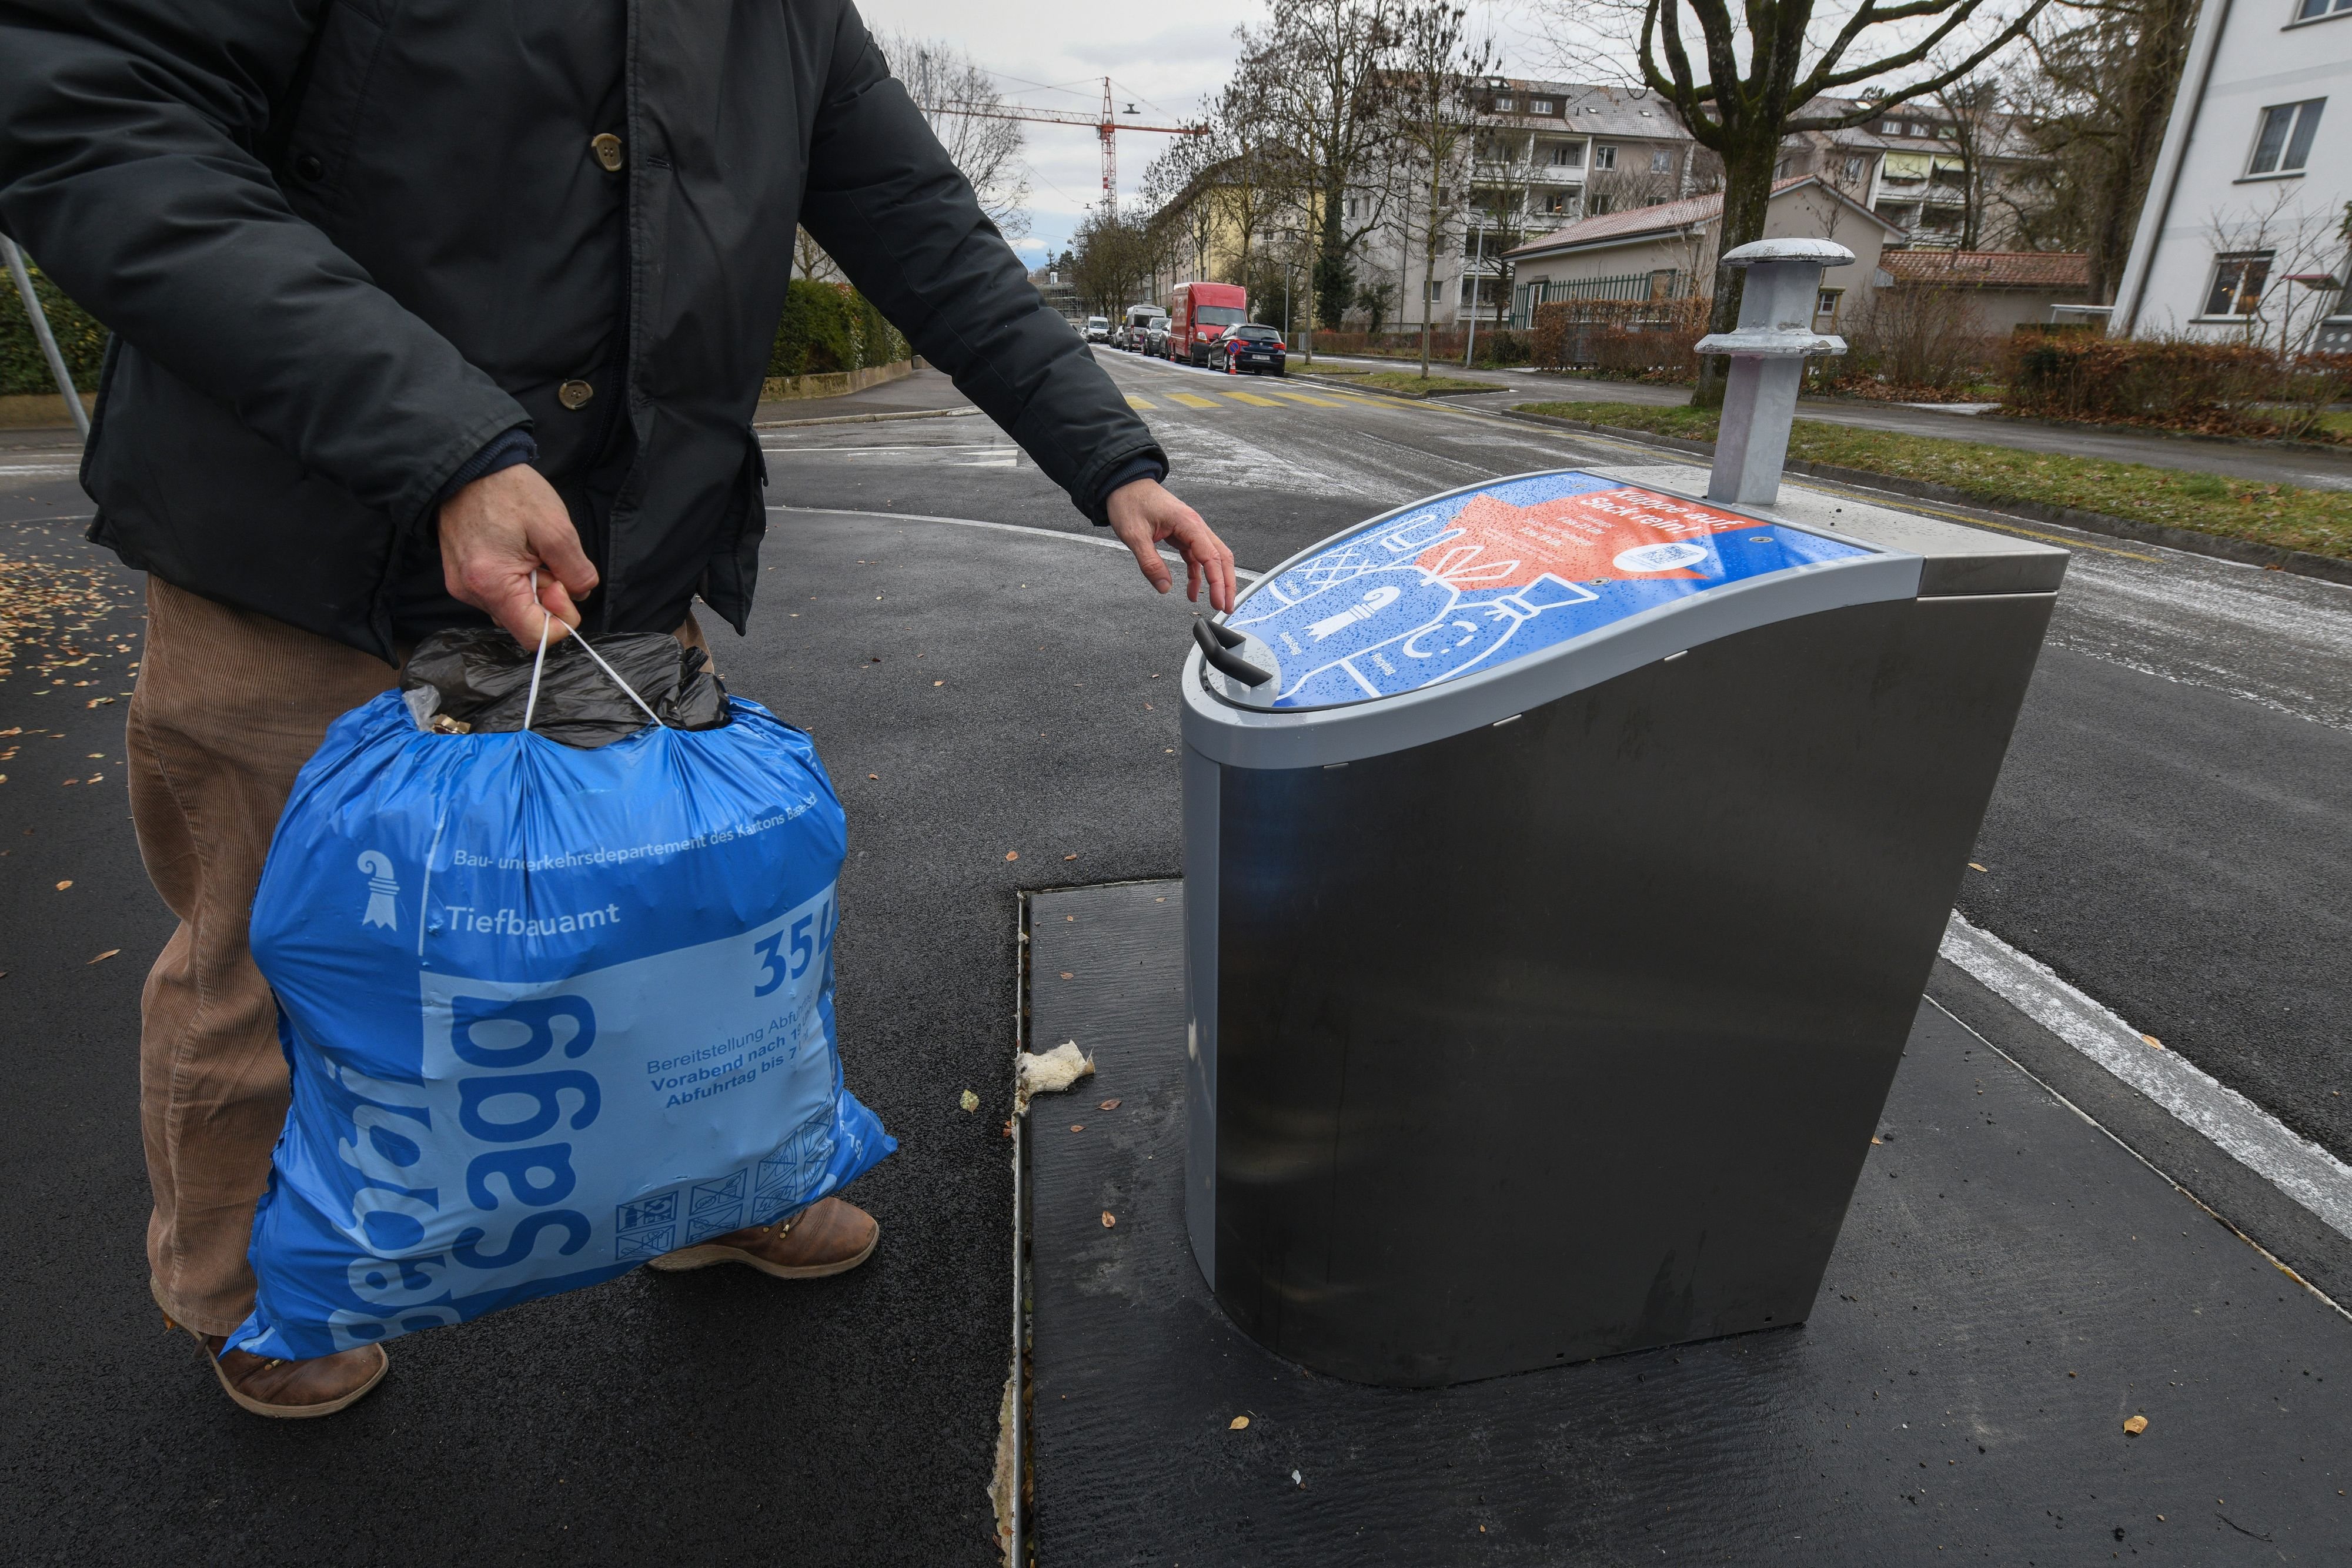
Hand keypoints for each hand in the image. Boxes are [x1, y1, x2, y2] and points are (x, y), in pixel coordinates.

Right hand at [438, 465, 598, 643]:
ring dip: (533, 586)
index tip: (563, 584)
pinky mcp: (463, 575)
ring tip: (530, 549)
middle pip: (524, 622)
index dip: (560, 619)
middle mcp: (470, 592)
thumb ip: (576, 570)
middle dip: (547, 597)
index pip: (535, 636)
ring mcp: (463, 584)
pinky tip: (517, 549)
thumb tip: (581, 595)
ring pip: (514, 607)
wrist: (470, 464)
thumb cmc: (509, 490)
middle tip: (547, 558)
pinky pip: (500, 591)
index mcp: (491, 584)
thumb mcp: (556, 527)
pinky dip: (517, 577)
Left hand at [1105, 477, 1237, 614]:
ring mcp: (1190, 530)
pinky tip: (1192, 590)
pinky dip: (1198, 575)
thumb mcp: (1134, 535)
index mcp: (1188, 523)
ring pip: (1212, 558)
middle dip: (1226, 583)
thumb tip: (1164, 587)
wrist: (1124, 484)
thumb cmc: (1129, 501)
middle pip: (1221, 557)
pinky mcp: (1182, 535)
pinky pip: (1196, 557)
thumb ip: (1150, 563)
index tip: (1219, 601)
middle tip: (1226, 607)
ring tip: (1215, 602)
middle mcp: (1195, 526)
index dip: (1218, 582)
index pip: (1211, 556)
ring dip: (1216, 580)